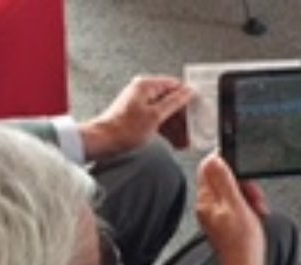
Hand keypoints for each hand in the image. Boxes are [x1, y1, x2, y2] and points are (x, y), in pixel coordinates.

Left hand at [80, 75, 195, 159]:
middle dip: (182, 118)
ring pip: (165, 113)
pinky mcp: (137, 117)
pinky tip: (175, 141)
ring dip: (176, 127)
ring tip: (185, 141)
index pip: (175, 85)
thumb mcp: (155, 116)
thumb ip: (174, 102)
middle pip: (171, 101)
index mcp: (146, 86)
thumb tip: (188, 92)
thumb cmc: (122, 129)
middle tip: (192, 130)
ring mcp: (139, 105)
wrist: (102, 142)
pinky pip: (157, 120)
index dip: (188, 98)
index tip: (198, 109)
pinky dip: (166, 130)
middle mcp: (142, 92)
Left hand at [196, 153, 268, 264]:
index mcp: (205, 200)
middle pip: (224, 179)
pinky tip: (256, 216)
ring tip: (256, 209)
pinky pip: (238, 204)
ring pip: (234, 191)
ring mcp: (218, 213)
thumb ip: (225, 181)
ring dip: (249, 196)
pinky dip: (249, 206)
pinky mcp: (227, 221)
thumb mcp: (236, 206)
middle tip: (253, 197)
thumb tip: (214, 159)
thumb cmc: (241, 244)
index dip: (227, 164)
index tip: (244, 172)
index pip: (208, 167)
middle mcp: (208, 206)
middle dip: (243, 184)